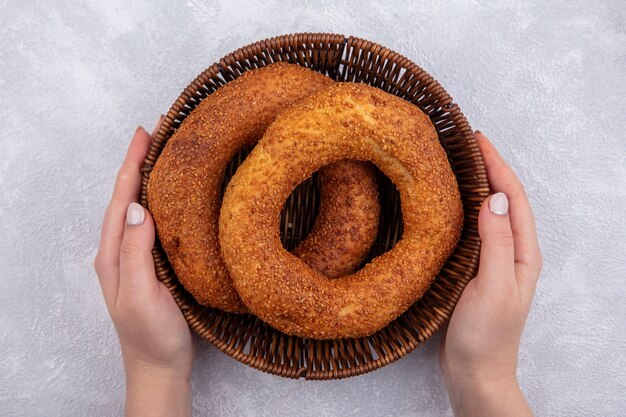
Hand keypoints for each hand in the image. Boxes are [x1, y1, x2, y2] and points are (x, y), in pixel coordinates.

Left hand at [94, 119, 193, 416]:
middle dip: (137, 164)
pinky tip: (171, 197)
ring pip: (137, 209)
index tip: (145, 134)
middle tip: (156, 134)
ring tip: (163, 155)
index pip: (121, 200)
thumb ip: (136, 252)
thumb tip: (137, 207)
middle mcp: (119, 252)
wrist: (159, 368)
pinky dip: (158, 202)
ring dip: (147, 180)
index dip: (132, 166)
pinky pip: (151, 225)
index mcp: (114, 255)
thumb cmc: (152, 336)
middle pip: (125, 198)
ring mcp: (134, 259)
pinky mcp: (150, 267)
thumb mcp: (141, 295)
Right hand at [439, 131, 542, 416]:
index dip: (497, 166)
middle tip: (464, 142)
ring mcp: (492, 261)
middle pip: (503, 200)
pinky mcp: (474, 270)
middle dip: (488, 168)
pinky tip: (445, 204)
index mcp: (522, 253)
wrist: (474, 372)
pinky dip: (461, 209)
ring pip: (486, 213)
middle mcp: (511, 252)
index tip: (478, 139)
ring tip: (454, 163)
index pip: (513, 198)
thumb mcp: (494, 286)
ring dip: (475, 185)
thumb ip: (496, 241)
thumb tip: (494, 197)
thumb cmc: (486, 335)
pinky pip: (470, 230)